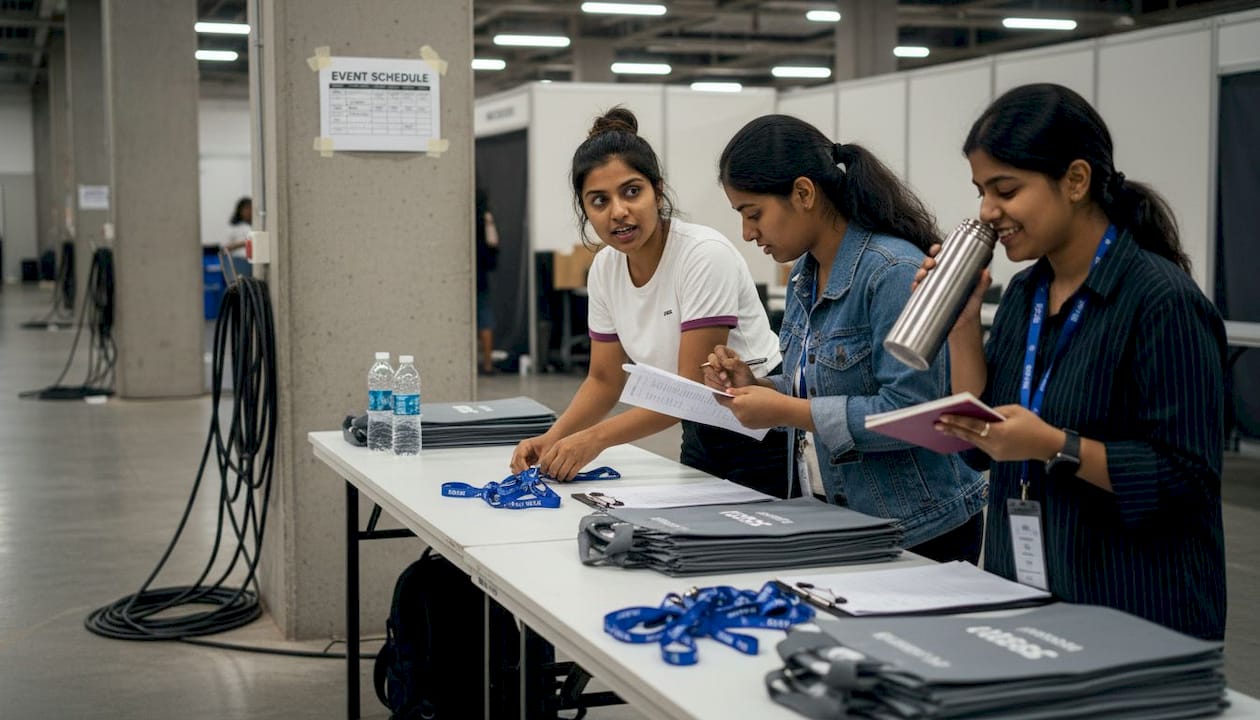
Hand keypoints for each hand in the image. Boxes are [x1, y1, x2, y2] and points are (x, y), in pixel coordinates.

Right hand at [510, 435, 551, 473]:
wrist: (552, 439)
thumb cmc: (548, 442)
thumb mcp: (546, 452)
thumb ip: (541, 462)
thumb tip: (537, 471)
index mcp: (524, 445)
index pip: (519, 456)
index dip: (522, 465)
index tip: (526, 471)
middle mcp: (521, 450)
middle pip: (515, 461)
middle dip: (519, 469)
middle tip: (525, 476)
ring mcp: (522, 455)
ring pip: (516, 465)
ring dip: (520, 471)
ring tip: (527, 476)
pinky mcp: (525, 460)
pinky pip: (521, 467)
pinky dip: (524, 471)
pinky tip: (529, 474)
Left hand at [537, 429, 606, 481]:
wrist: (595, 436)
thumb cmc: (582, 438)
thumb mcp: (565, 441)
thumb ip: (557, 451)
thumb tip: (550, 462)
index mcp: (558, 445)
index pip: (545, 461)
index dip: (544, 469)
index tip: (544, 472)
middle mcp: (564, 451)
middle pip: (552, 469)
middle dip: (551, 475)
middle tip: (553, 475)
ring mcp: (572, 457)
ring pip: (561, 473)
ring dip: (560, 477)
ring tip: (561, 477)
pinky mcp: (580, 463)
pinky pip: (571, 474)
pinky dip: (568, 478)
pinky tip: (569, 476)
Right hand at [703, 345, 756, 389]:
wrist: (744, 394)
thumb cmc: (745, 380)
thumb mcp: (743, 370)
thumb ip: (735, 363)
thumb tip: (724, 361)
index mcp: (728, 356)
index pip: (719, 349)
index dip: (721, 356)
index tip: (724, 364)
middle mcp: (719, 362)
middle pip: (711, 358)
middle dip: (717, 367)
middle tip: (724, 375)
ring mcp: (713, 371)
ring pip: (707, 370)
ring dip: (717, 378)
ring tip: (728, 384)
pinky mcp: (710, 381)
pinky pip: (708, 381)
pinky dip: (716, 386)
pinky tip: (724, 389)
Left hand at [715, 385, 791, 428]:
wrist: (784, 411)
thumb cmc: (770, 397)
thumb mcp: (752, 389)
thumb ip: (738, 391)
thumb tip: (727, 391)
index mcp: (737, 403)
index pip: (722, 400)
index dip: (719, 395)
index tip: (717, 392)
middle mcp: (738, 415)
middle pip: (731, 407)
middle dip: (735, 401)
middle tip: (746, 395)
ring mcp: (744, 422)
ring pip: (738, 413)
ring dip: (742, 408)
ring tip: (755, 403)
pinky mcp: (750, 427)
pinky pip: (744, 418)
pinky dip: (747, 414)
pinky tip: (758, 410)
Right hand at [911, 244, 990, 333]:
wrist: (963, 329)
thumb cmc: (970, 310)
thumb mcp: (977, 295)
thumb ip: (982, 285)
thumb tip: (986, 272)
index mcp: (951, 274)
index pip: (942, 258)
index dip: (937, 251)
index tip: (938, 249)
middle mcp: (940, 280)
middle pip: (930, 265)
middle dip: (927, 261)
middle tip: (931, 263)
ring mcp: (932, 290)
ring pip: (922, 276)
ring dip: (919, 272)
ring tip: (923, 275)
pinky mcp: (926, 301)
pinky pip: (917, 292)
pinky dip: (915, 287)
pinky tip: (916, 286)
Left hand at [935, 405, 1064, 462]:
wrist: (1047, 446)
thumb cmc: (1033, 425)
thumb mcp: (1015, 410)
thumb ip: (995, 411)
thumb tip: (980, 412)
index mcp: (999, 432)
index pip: (973, 425)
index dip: (957, 421)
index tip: (942, 417)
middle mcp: (994, 445)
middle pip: (969, 435)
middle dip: (951, 429)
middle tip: (935, 423)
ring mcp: (995, 453)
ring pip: (973, 441)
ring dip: (959, 435)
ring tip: (943, 429)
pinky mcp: (997, 457)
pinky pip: (981, 445)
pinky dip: (971, 439)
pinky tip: (961, 434)